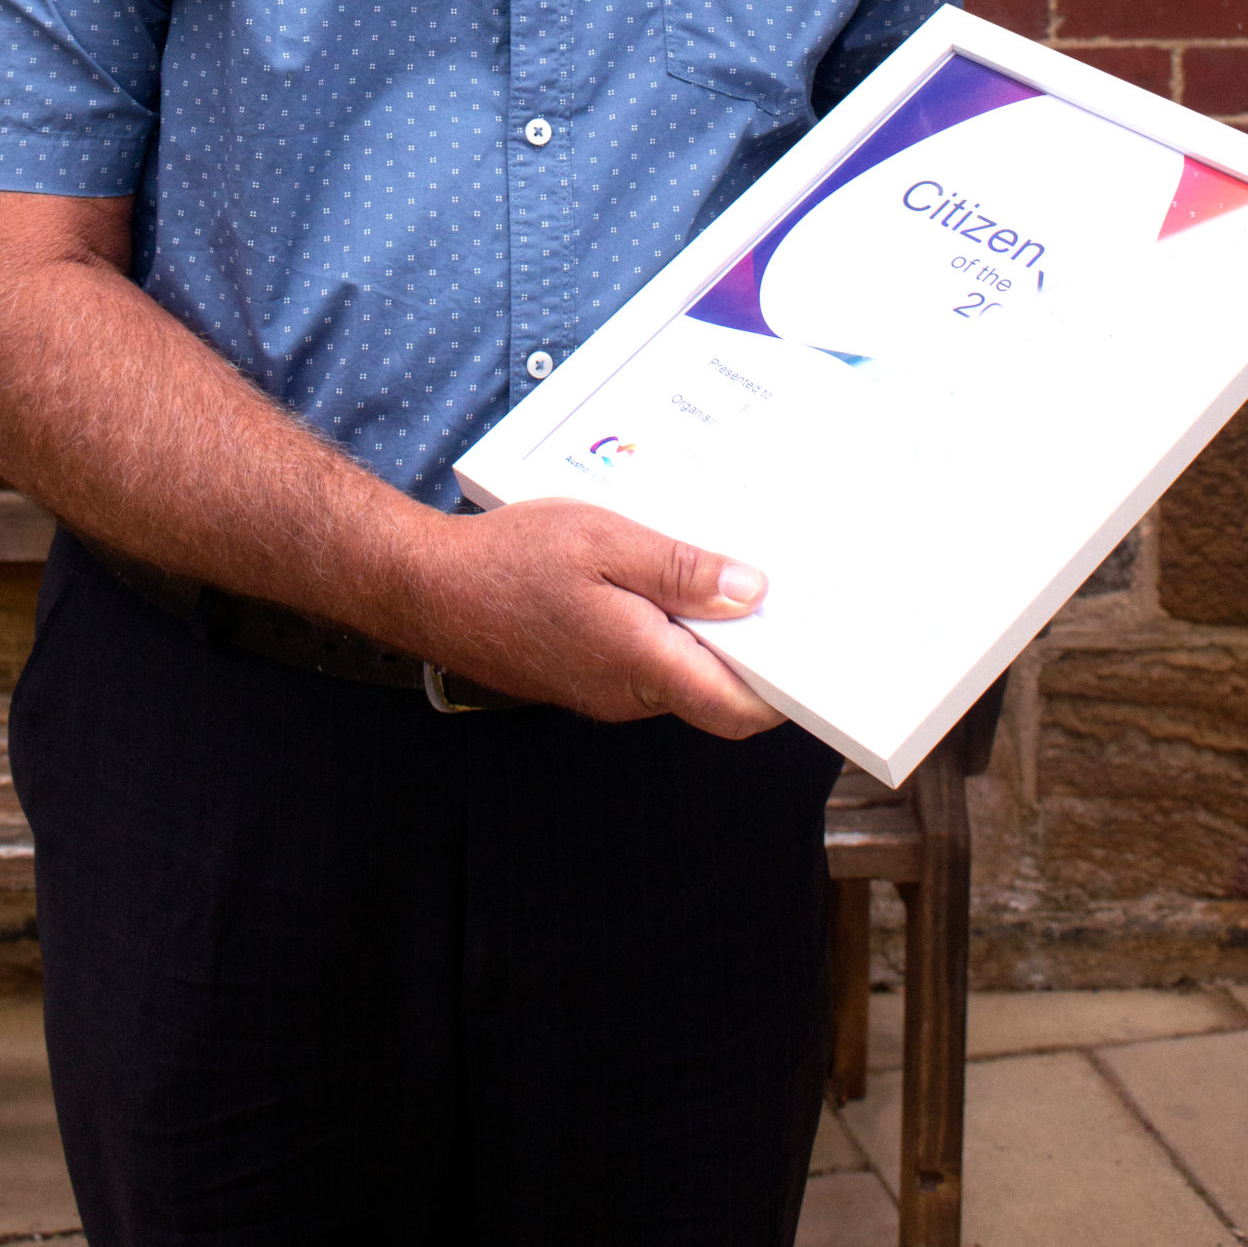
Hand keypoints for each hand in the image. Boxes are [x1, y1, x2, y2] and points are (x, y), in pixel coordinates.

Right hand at [407, 497, 784, 739]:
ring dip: (709, 627)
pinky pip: (649, 658)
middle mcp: (631, 693)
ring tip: (723, 562)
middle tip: (782, 582)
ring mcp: (608, 688)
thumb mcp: (605, 541)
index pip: (742, 706)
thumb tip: (753, 592)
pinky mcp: (588, 673)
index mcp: (644, 665)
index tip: (819, 644)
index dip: (790, 686)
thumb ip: (681, 569)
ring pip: (684, 669)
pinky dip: (671, 624)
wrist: (428, 587)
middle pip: (719, 686)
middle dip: (757, 643)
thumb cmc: (509, 560)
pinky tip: (665, 574)